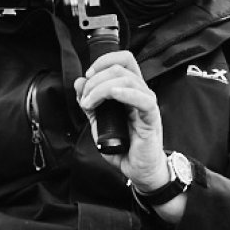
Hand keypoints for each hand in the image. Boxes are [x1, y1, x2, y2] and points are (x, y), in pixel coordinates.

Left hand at [73, 50, 167, 191]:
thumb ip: (89, 103)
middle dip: (95, 79)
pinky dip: (126, 93)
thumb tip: (78, 82)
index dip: (103, 61)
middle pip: (120, 68)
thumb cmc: (124, 146)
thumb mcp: (98, 123)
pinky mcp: (151, 118)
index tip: (87, 75)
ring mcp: (147, 104)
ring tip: (90, 104)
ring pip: (127, 80)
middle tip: (85, 99)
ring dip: (102, 88)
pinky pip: (143, 100)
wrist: (139, 169)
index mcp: (129, 90)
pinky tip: (114, 94)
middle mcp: (140, 93)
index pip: (123, 60)